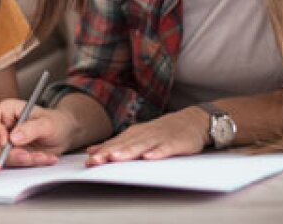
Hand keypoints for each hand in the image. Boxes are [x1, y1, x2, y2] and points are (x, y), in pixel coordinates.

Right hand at [0, 99, 68, 166]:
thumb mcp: (47, 123)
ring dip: (22, 159)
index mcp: (5, 110)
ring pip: (2, 156)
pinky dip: (29, 163)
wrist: (65, 135)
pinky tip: (44, 157)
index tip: (5, 141)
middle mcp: (2, 126)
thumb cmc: (55, 122)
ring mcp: (5, 142)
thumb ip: (31, 128)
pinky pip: (14, 163)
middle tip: (26, 155)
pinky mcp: (11, 155)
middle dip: (8, 152)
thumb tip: (13, 137)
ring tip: (41, 156)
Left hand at [85, 107, 209, 165]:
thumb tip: (92, 151)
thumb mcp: (138, 135)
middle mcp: (145, 134)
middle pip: (125, 144)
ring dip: (128, 152)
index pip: (116, 143)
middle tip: (96, 161)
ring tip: (115, 158)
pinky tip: (149, 158)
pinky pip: (165, 148)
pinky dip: (157, 152)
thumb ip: (117, 143)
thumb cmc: (162, 131)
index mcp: (135, 133)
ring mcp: (160, 137)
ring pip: (142, 145)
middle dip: (110, 152)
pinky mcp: (176, 143)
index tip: (89, 161)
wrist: (193, 120)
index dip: (103, 152)